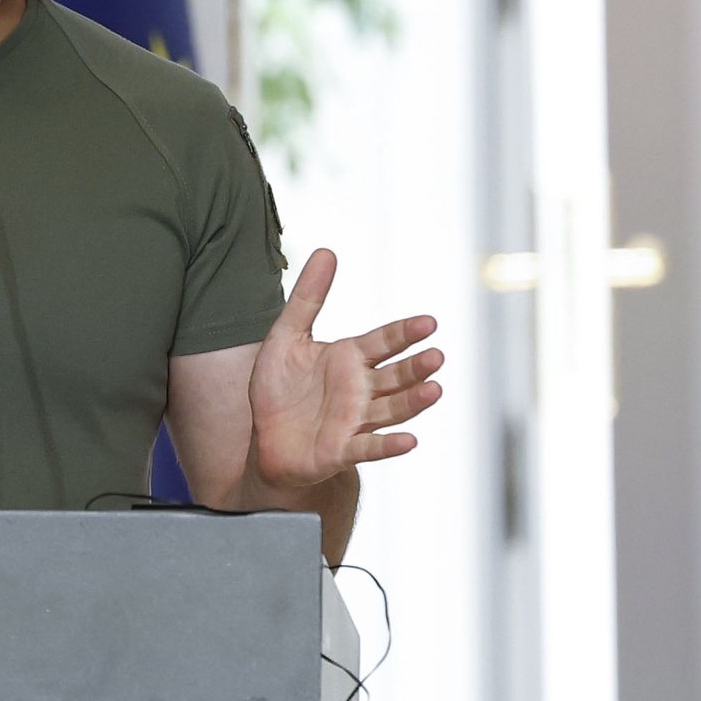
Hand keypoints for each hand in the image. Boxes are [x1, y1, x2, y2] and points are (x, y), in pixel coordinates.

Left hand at [246, 248, 443, 490]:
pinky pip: (369, 447)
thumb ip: (307, 297)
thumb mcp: (286, 336)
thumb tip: (326, 251)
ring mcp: (355, 420)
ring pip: (392, 409)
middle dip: (416, 367)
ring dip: (413, 401)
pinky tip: (409, 441)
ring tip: (434, 390)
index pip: (385, 341)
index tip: (428, 322)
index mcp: (350, 359)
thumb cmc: (279, 387)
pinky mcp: (342, 449)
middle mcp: (361, 389)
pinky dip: (388, 445)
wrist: (264, 437)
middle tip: (436, 356)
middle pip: (396, 375)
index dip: (405, 333)